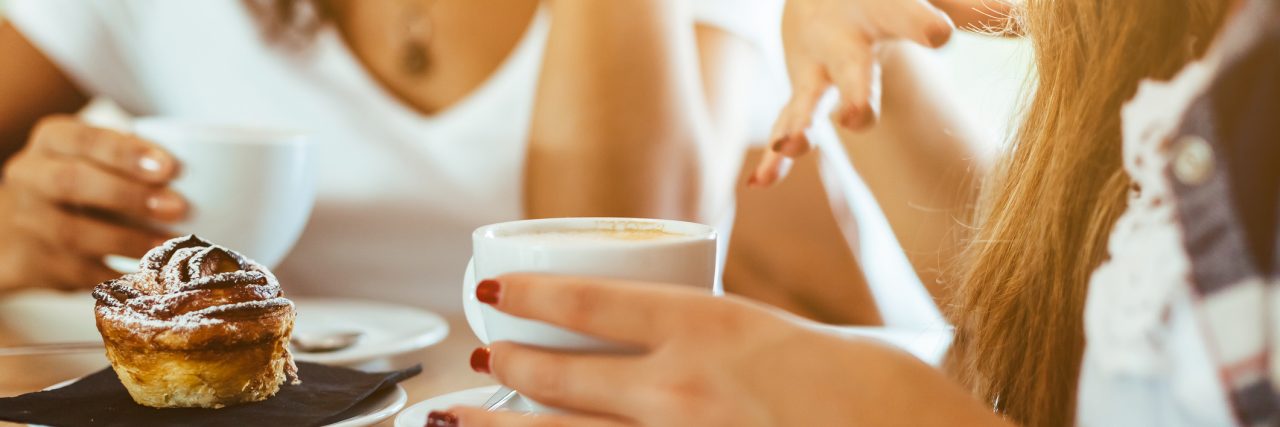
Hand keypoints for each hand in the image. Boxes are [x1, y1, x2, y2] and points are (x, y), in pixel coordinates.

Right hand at [0, 115, 183, 290]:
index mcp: (53, 140)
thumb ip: (135, 160)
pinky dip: (119, 277)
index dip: (127, 153)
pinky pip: (79, 274)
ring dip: (128, 242)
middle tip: (178, 207)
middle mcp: (31, 176)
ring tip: (170, 246)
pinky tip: (152, 277)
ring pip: (73, 233)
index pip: (85, 138)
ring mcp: (29, 222)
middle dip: (128, 195)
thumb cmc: (80, 185)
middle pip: (72, 182)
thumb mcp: (96, 158)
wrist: (16, 231)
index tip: (170, 168)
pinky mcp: (36, 264)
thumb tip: (214, 177)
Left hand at [430, 274, 989, 426]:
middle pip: (561, 379)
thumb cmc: (868, 390)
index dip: (529, 296)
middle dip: (505, 366)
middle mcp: (681, 390)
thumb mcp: (781, 338)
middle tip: (475, 354)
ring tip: (461, 418)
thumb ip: (716, 341)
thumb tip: (666, 347)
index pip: (590, 304)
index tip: (493, 288)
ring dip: (505, 426)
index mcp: (708, 328)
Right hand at [750, 0, 953, 187]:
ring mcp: (817, 68)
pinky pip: (785, 123)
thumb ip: (972, 10)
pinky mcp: (801, 90)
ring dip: (800, 125)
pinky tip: (761, 182)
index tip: (940, 36)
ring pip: (807, 100)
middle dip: (854, 93)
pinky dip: (773, 156)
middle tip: (857, 118)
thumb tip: (1027, 24)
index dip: (922, 25)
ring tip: (792, 146)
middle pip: (851, 68)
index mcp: (881, 9)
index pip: (904, 16)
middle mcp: (844, 40)